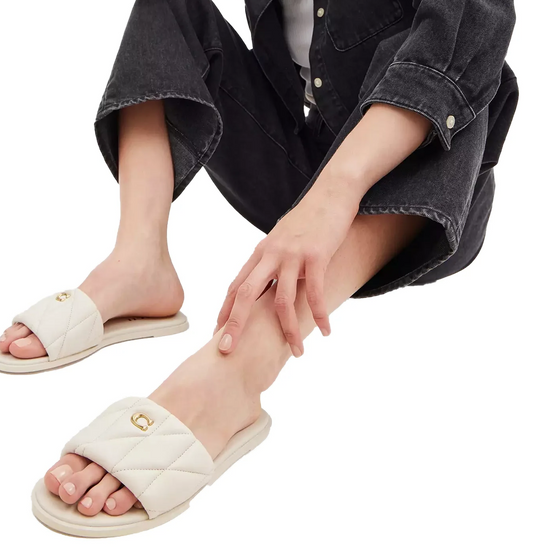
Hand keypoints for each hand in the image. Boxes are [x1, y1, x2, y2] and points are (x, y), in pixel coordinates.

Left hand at [213, 178, 360, 356]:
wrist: (331, 193)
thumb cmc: (308, 219)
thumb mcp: (283, 239)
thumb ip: (272, 260)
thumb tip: (267, 284)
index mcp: (260, 252)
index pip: (236, 286)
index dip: (225, 310)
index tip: (216, 332)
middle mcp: (271, 254)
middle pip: (246, 294)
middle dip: (234, 323)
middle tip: (226, 349)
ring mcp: (293, 255)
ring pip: (283, 301)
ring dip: (289, 330)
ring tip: (297, 353)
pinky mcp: (316, 256)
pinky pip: (315, 292)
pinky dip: (320, 315)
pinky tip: (327, 331)